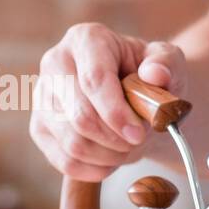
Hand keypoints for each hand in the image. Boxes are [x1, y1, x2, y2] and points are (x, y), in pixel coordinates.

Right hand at [29, 23, 186, 181]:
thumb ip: (167, 64)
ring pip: (73, 142)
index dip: (116, 113)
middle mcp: (55, 62)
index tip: (138, 134)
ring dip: (109, 156)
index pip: (94, 80)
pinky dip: (94, 169)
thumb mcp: (169, 62)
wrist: (134, 94)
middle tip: (140, 141)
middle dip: (115, 139)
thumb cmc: (149, 76)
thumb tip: (154, 74)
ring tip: (129, 148)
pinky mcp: (39, 126)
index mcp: (85, 39)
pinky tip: (112, 161)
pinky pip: (64, 161)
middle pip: (80, 116)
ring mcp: (42, 96)